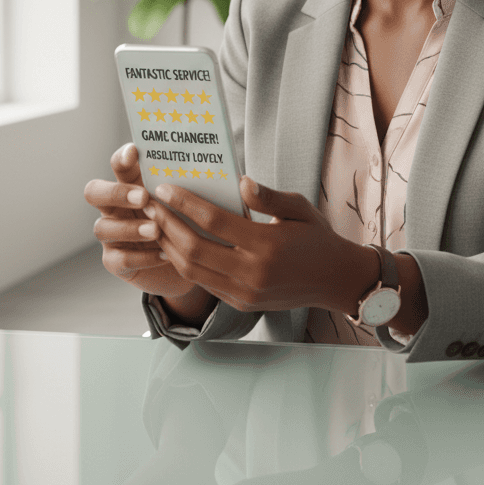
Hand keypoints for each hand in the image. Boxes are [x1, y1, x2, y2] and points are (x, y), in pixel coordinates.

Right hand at [84, 143, 200, 299]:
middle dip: (116, 192)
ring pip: (102, 227)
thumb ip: (204, 187)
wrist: (191, 262)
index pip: (119, 164)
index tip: (135, 152)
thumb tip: (238, 178)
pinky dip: (141, 256)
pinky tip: (164, 255)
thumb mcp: (198, 201)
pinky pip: (118, 258)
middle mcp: (116, 205)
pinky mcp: (116, 260)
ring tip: (156, 230)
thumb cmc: (193, 222)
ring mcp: (112, 233)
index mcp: (133, 182)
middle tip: (144, 197)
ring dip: (130, 227)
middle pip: (93, 192)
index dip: (122, 157)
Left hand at [147, 175, 365, 313]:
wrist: (334, 280)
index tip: (164, 187)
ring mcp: (244, 292)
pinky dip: (184, 264)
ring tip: (155, 224)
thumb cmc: (316, 237)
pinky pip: (204, 283)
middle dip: (167, 225)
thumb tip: (240, 181)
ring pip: (193, 271)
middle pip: (194, 249)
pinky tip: (174, 246)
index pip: (214, 221)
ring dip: (169, 247)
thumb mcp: (299, 208)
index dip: (185, 203)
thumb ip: (268, 196)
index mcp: (266, 245)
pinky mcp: (240, 303)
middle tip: (150, 205)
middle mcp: (252, 272)